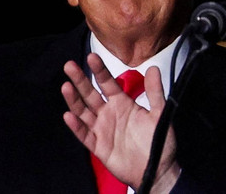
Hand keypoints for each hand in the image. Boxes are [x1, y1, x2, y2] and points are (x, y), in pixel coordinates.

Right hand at [61, 53, 180, 191]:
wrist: (157, 168)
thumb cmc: (159, 141)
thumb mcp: (159, 113)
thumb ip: (154, 92)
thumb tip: (153, 68)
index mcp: (122, 103)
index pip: (107, 83)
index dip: (99, 70)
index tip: (91, 57)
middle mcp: (109, 113)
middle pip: (90, 94)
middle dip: (80, 80)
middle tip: (70, 65)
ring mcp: (102, 129)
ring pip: (84, 112)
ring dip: (74, 100)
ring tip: (66, 87)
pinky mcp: (99, 146)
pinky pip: (85, 135)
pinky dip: (77, 126)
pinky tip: (69, 116)